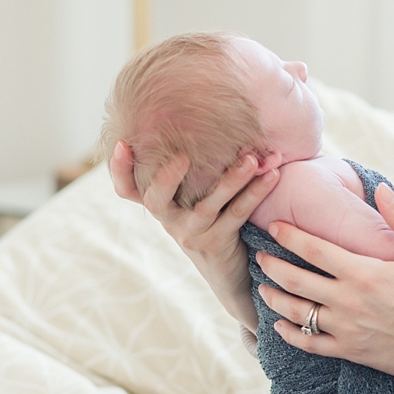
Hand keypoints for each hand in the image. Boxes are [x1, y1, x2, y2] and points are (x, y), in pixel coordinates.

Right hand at [109, 141, 278, 330]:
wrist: (228, 274)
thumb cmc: (211, 221)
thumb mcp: (193, 197)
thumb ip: (193, 170)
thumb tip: (206, 119)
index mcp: (160, 204)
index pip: (127, 190)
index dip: (119, 170)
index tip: (121, 144)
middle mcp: (170, 220)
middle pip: (156, 200)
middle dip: (166, 178)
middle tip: (181, 158)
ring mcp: (193, 233)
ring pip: (208, 205)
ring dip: (232, 179)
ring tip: (251, 159)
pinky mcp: (218, 243)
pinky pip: (238, 213)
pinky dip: (257, 191)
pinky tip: (273, 174)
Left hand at [255, 183, 393, 384]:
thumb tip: (382, 189)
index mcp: (365, 272)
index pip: (314, 249)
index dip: (290, 235)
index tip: (274, 225)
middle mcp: (349, 301)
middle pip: (296, 280)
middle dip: (272, 265)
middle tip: (260, 255)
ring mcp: (347, 329)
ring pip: (298, 312)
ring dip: (274, 297)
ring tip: (262, 287)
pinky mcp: (352, 352)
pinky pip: (310, 345)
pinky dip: (290, 334)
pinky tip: (280, 325)